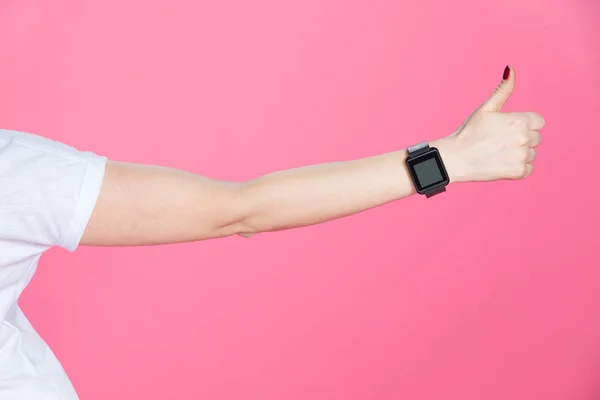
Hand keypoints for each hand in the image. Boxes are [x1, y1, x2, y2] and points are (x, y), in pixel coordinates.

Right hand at [433, 66, 544, 182]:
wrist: (454, 159)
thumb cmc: (468, 133)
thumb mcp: (485, 109)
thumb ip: (503, 90)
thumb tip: (511, 69)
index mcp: (519, 120)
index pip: (538, 122)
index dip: (523, 125)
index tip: (506, 130)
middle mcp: (524, 138)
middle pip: (536, 138)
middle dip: (521, 139)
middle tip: (498, 142)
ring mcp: (522, 156)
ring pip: (531, 153)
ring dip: (519, 154)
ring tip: (497, 153)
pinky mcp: (518, 172)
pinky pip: (528, 169)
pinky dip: (517, 168)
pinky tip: (500, 163)